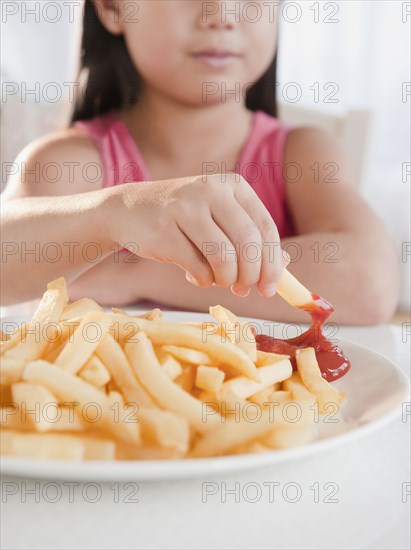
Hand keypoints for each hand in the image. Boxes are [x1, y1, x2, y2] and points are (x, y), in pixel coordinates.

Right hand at [107, 174, 287, 296]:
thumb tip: (285, 267)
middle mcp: (211, 190)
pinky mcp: (164, 230)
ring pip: (223, 258)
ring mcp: (185, 207)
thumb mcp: (220, 219)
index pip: (265, 228)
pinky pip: (197, 268)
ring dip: (226, 280)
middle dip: (251, 276)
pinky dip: (202, 281)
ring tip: (218, 282)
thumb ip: (252, 238)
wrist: (128, 210)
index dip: (272, 264)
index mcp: (233, 185)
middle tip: (243, 291)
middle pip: (248, 243)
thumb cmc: (184, 219)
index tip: (269, 288)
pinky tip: (194, 276)